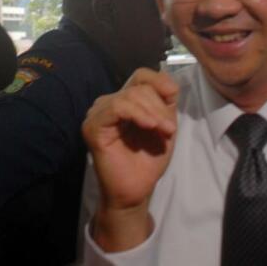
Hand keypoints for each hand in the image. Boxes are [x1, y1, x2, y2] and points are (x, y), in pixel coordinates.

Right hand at [82, 68, 178, 250]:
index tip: (174, 97)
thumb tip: (170, 84)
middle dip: (160, 106)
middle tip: (171, 129)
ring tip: (165, 131)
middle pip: (139, 87)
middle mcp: (109, 103)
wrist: (137, 190)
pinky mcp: (93, 127)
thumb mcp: (165, 125)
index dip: (159, 82)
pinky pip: (117, 108)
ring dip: (153, 112)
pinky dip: (137, 114)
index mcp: (126, 100)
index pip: (141, 76)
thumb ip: (166, 103)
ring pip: (129, 95)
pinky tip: (149, 126)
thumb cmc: (149, 160)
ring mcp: (98, 114)